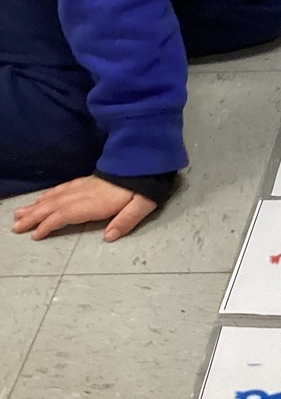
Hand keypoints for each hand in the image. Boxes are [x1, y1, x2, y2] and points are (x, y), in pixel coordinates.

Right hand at [11, 175, 157, 241]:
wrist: (147, 160)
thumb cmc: (145, 186)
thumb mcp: (142, 204)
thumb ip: (126, 221)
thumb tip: (109, 237)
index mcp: (96, 202)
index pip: (67, 214)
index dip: (50, 224)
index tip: (35, 235)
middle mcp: (86, 193)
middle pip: (55, 205)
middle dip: (34, 216)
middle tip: (15, 226)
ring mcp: (85, 185)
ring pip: (56, 196)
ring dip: (37, 206)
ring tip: (19, 214)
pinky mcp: (88, 181)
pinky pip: (63, 188)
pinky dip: (49, 194)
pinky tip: (42, 198)